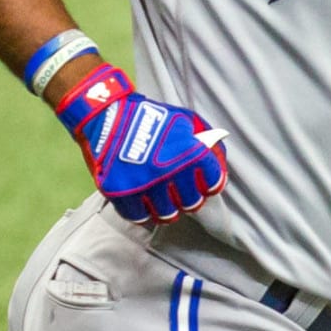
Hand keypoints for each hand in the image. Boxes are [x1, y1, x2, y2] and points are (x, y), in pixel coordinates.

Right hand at [52, 64, 228, 223]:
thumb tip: (221, 164)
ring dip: (168, 207)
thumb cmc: (152, 116)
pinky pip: (138, 217)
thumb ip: (208, 141)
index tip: (203, 183)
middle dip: (190, 197)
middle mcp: (168, 172)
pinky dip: (143, 212)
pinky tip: (145, 202)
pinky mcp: (120, 193)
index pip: (213, 184)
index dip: (209, 183)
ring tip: (163, 197)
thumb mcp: (187, 120)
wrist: (109, 113)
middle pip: (192, 203)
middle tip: (182, 191)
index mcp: (189, 153)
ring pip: (167, 215)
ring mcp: (143, 185)